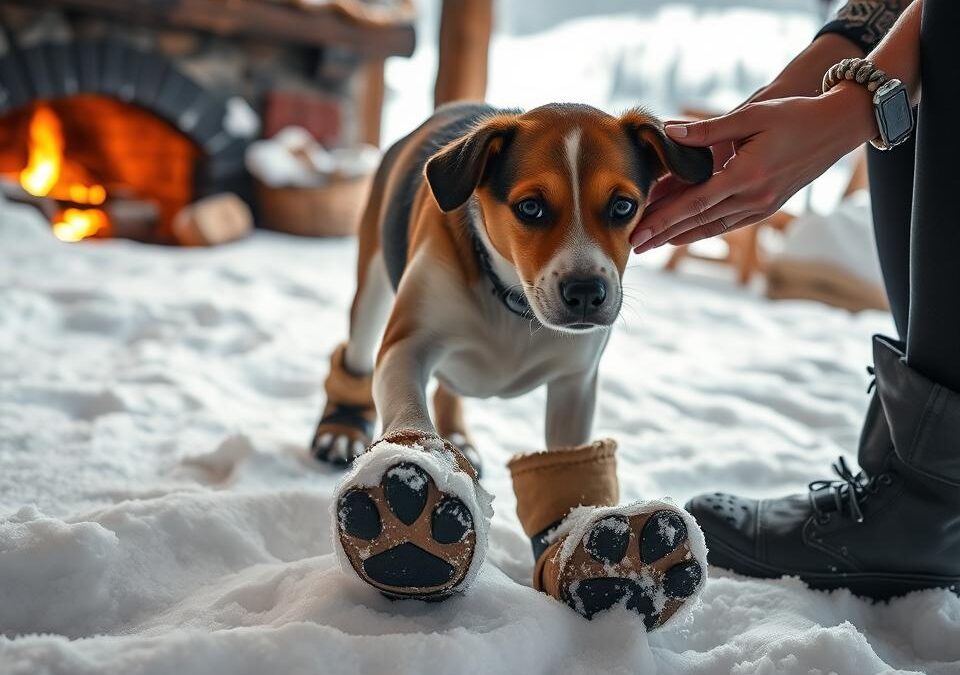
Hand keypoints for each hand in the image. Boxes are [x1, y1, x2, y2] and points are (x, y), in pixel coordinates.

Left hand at [631, 85, 875, 252]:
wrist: (838, 126)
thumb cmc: (795, 114)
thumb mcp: (751, 115)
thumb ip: (707, 129)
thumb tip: (669, 131)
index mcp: (748, 176)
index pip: (695, 203)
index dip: (663, 219)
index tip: (638, 231)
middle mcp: (755, 198)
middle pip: (698, 221)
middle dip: (663, 235)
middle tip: (634, 247)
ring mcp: (763, 205)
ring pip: (713, 227)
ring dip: (680, 236)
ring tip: (652, 243)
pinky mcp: (767, 206)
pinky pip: (728, 223)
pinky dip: (702, 229)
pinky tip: (684, 233)